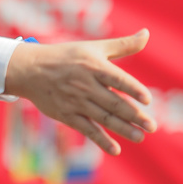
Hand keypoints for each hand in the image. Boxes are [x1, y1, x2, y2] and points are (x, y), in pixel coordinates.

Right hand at [4, 29, 154, 154]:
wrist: (30, 70)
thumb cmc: (66, 56)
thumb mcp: (94, 47)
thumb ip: (123, 45)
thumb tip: (147, 33)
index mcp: (94, 66)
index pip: (118, 79)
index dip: (133, 89)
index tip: (148, 99)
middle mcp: (86, 85)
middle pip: (114, 103)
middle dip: (135, 116)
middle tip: (152, 126)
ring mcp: (76, 102)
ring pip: (104, 118)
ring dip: (123, 129)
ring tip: (140, 137)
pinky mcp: (67, 115)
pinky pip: (87, 130)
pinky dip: (101, 141)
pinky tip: (115, 150)